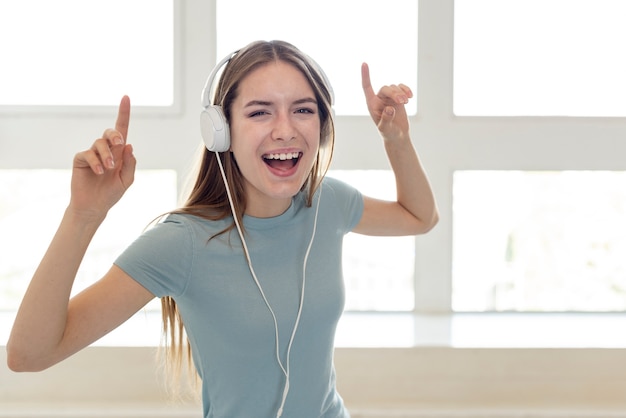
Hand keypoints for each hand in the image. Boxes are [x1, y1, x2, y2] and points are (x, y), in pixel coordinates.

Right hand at [69, 96, 135, 219]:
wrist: (95, 206)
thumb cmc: (112, 193)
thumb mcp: (127, 179)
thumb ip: (130, 163)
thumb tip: (129, 145)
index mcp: (120, 153)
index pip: (123, 129)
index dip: (124, 113)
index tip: (126, 97)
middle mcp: (106, 150)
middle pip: (111, 132)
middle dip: (115, 135)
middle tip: (120, 144)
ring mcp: (93, 154)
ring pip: (100, 143)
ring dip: (107, 155)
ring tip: (109, 169)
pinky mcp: (80, 159)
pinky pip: (88, 153)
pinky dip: (95, 162)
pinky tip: (99, 172)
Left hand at [361, 63, 412, 140]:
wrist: (397, 136)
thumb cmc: (388, 133)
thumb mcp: (385, 128)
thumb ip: (386, 119)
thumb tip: (390, 108)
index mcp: (372, 104)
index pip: (366, 87)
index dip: (365, 75)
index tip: (364, 63)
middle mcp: (379, 99)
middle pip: (386, 88)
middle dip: (394, 93)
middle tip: (403, 102)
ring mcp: (389, 98)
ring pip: (394, 87)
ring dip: (401, 93)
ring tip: (406, 101)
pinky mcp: (398, 98)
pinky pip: (401, 88)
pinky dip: (406, 90)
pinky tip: (410, 96)